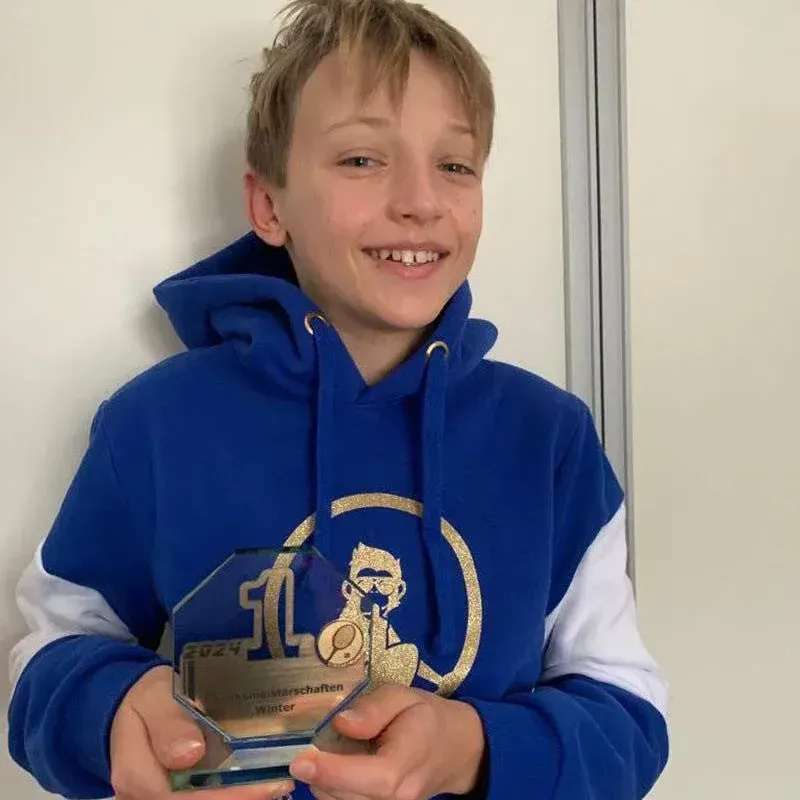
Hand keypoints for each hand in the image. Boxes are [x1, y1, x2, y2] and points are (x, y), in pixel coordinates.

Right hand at [109, 664, 294, 798]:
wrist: (135, 707)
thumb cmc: (148, 699)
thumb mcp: (154, 697)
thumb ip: (168, 724)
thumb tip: (189, 754)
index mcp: (135, 775)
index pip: (180, 799)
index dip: (226, 798)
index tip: (265, 786)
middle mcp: (142, 799)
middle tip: (281, 785)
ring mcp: (157, 799)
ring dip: (238, 798)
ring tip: (276, 786)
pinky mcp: (174, 796)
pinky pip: (202, 798)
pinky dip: (232, 793)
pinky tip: (259, 786)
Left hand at [288, 684, 484, 799]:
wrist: (456, 750)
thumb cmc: (427, 717)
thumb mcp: (404, 696)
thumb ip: (374, 708)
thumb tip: (341, 723)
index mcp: (402, 766)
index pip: (359, 778)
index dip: (327, 772)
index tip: (299, 760)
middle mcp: (395, 798)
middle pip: (341, 795)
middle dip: (317, 774)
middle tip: (308, 746)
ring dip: (323, 782)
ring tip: (324, 754)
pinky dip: (334, 788)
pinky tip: (336, 768)